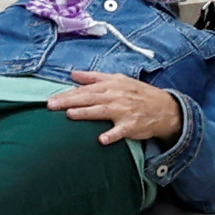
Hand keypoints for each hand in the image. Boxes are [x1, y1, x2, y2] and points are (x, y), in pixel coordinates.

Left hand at [58, 70, 186, 148]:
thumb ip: (94, 77)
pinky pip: (120, 131)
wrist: (164, 108)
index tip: (51, 99)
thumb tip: (73, 74)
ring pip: (101, 111)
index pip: (85, 89)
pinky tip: (102, 139)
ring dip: (86, 113)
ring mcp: (124, 111)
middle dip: (69, 101)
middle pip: (89, 99)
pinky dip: (112, 135)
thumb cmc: (138, 93)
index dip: (68, 93)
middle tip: (52, 105)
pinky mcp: (131, 126)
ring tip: (70, 114)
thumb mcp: (118, 80)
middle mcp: (116, 96)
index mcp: (111, 85)